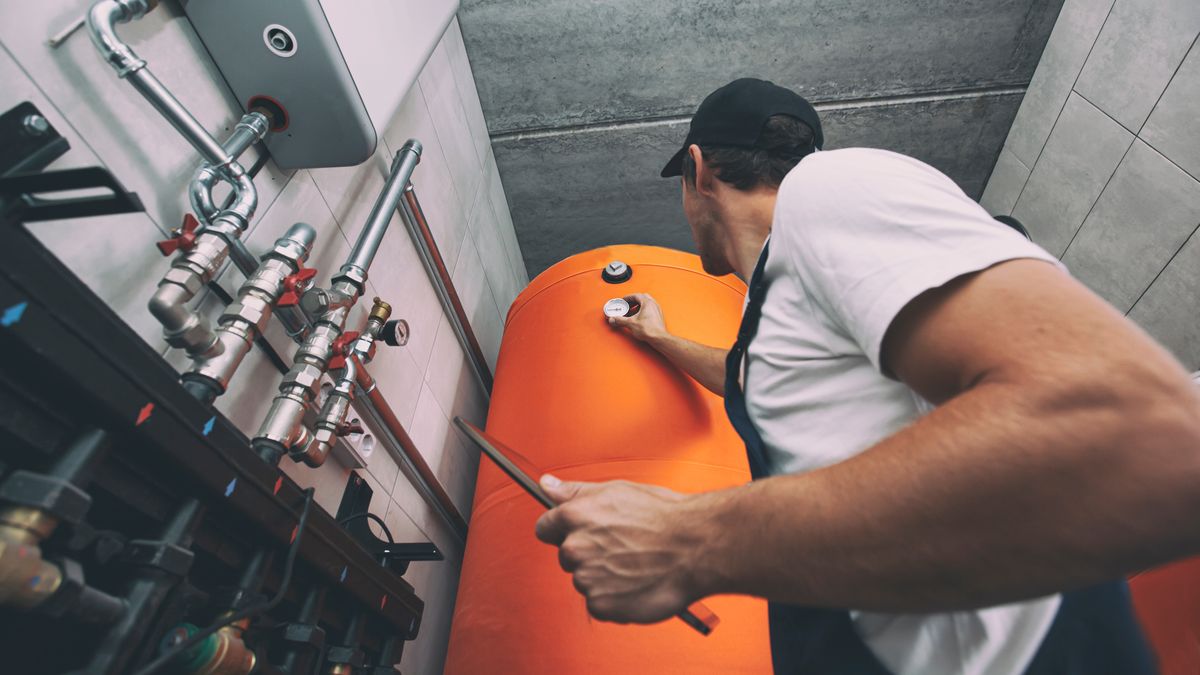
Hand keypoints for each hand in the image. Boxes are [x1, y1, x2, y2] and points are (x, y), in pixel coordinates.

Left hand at [534, 475, 703, 623]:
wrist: (696, 548)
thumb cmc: (664, 517)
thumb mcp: (616, 491)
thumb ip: (575, 491)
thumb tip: (546, 484)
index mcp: (575, 516)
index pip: (545, 528)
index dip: (563, 530)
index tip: (582, 533)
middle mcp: (576, 547)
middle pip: (567, 555)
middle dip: (588, 553)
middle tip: (622, 547)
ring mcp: (587, 578)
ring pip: (584, 580)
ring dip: (603, 577)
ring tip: (634, 565)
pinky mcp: (601, 605)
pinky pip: (598, 603)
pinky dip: (614, 598)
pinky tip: (636, 583)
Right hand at [608, 293, 667, 343]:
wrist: (659, 338)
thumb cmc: (650, 330)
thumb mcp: (630, 323)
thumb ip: (620, 320)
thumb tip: (613, 319)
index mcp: (647, 302)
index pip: (636, 295)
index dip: (628, 297)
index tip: (623, 300)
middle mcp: (653, 304)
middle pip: (641, 298)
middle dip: (633, 301)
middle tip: (627, 306)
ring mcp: (657, 310)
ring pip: (646, 304)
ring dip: (638, 306)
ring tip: (631, 312)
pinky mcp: (658, 316)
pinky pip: (649, 309)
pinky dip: (642, 311)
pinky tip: (638, 317)